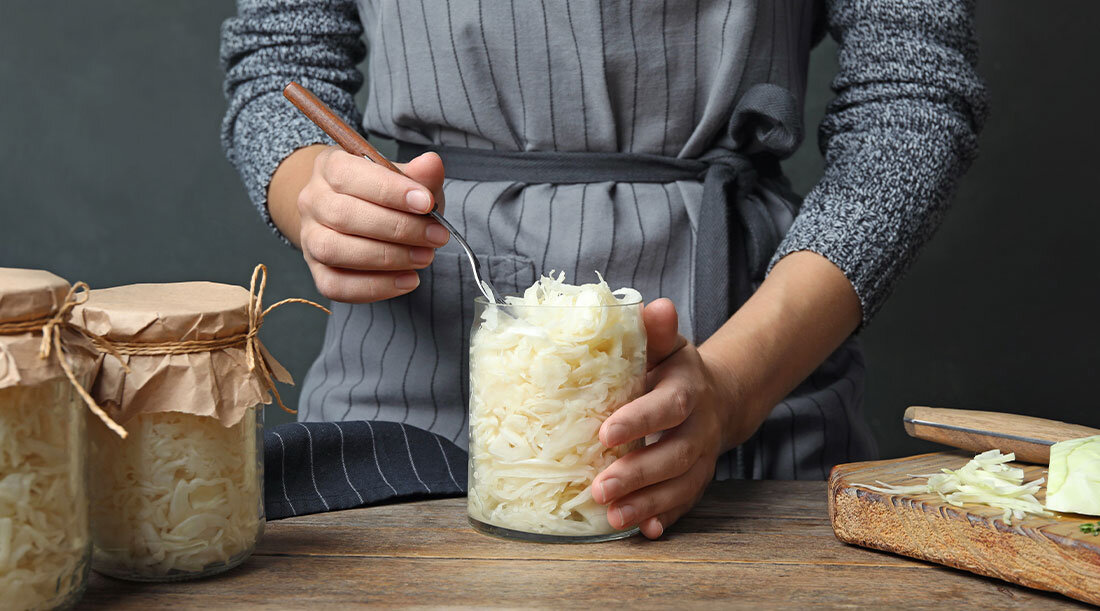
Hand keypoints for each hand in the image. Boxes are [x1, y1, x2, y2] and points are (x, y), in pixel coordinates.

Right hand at [296, 147, 448, 301]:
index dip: (389, 190)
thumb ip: (420, 174)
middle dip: (397, 228)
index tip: (426, 203)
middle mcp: (312, 200)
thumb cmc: (388, 197)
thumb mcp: (408, 179)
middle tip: (436, 237)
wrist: (362, 219)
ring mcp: (309, 237)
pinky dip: (375, 287)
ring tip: (424, 257)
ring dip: (386, 258)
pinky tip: (408, 280)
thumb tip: (432, 164)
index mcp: (330, 166)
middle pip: (343, 215)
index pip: (348, 175)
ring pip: (334, 250)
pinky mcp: (317, 271)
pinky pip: (336, 285)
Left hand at [591, 298, 743, 538]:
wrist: (717, 397)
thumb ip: (657, 331)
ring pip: (679, 486)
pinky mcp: (695, 480)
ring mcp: (700, 458)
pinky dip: (666, 518)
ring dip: (646, 503)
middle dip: (637, 474)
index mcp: (687, 390)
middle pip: (673, 455)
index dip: (639, 421)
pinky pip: (685, 504)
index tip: (606, 433)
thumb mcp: (667, 346)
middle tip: (600, 487)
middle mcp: (698, 428)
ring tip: (612, 516)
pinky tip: (646, 531)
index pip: (667, 407)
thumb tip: (655, 306)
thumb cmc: (674, 370)